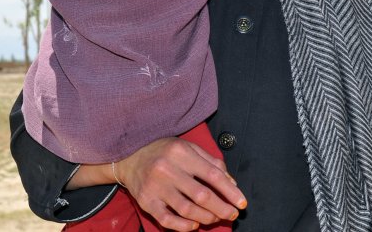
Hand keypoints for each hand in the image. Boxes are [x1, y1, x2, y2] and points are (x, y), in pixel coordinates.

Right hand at [114, 137, 246, 230]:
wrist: (130, 156)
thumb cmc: (165, 152)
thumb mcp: (189, 148)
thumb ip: (211, 162)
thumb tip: (231, 183)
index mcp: (182, 153)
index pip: (212, 175)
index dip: (230, 191)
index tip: (241, 203)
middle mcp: (168, 169)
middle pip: (201, 195)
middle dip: (221, 208)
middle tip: (232, 214)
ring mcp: (155, 187)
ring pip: (186, 209)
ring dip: (206, 217)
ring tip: (216, 218)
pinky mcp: (145, 201)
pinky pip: (166, 220)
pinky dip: (183, 226)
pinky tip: (194, 225)